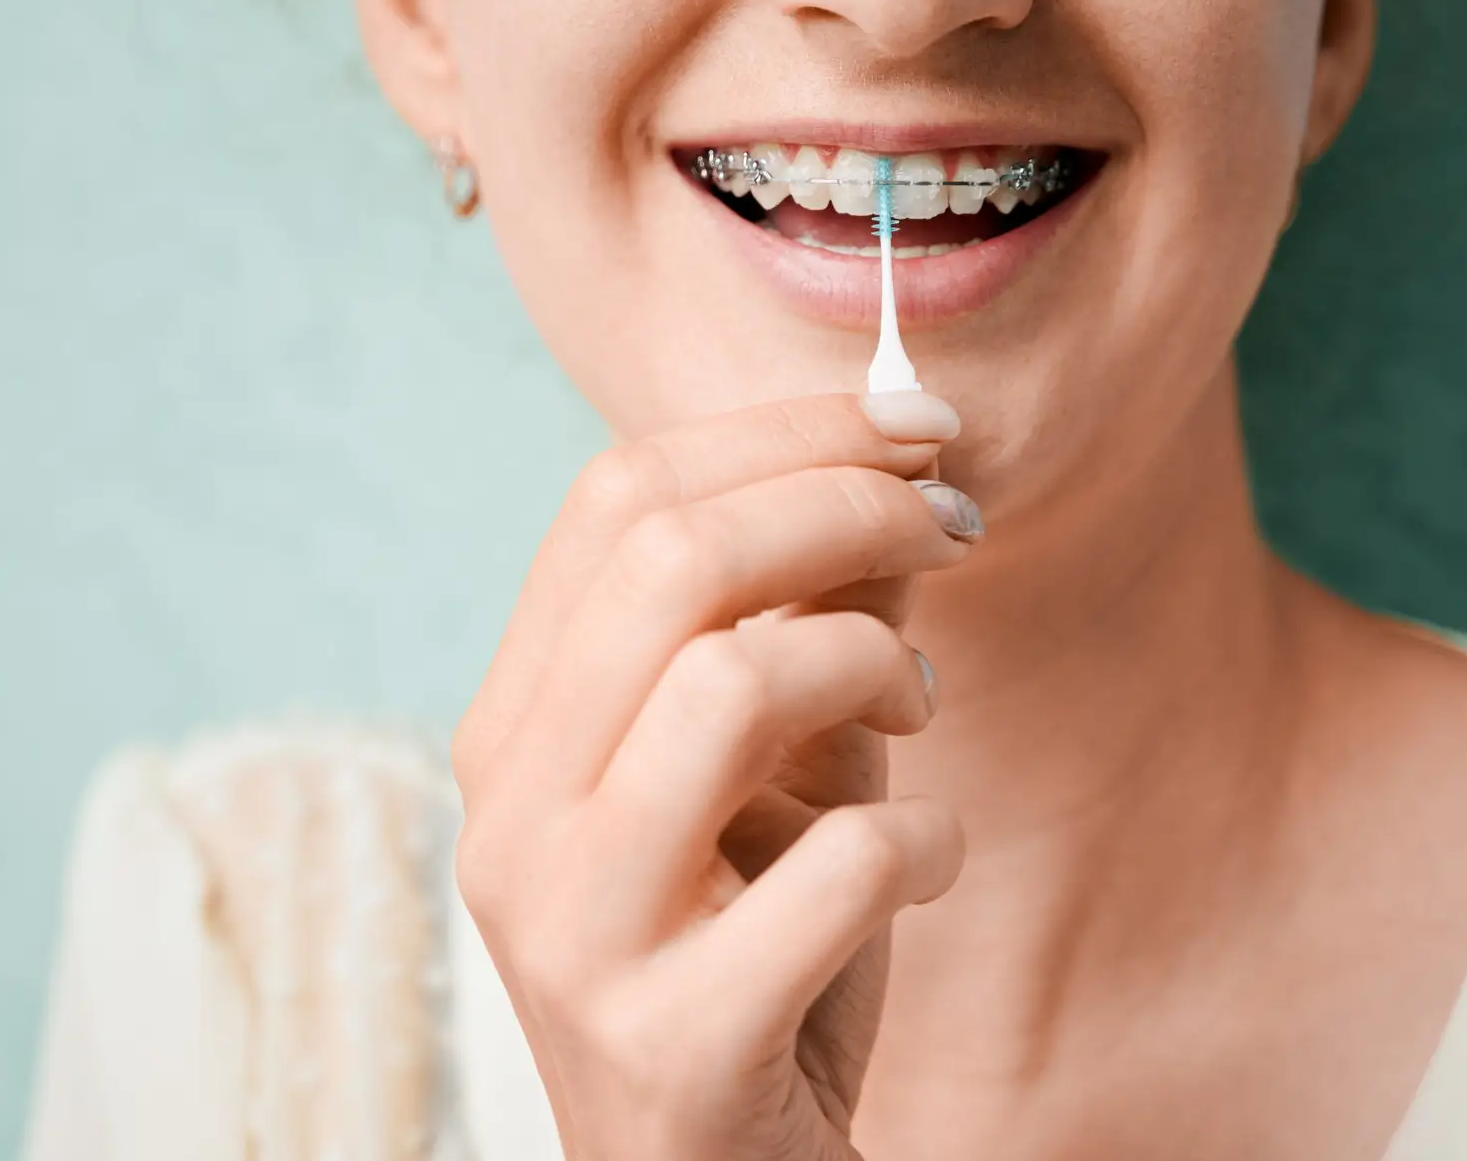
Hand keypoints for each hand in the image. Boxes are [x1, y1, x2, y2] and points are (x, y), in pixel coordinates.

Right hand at [451, 392, 979, 1160]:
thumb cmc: (753, 961)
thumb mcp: (778, 773)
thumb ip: (813, 626)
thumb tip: (898, 477)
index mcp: (515, 732)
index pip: (611, 500)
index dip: (782, 429)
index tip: (916, 426)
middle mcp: (512, 818)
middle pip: (666, 558)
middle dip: (845, 501)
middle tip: (954, 524)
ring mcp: (574, 932)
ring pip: (729, 681)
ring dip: (872, 662)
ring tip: (919, 710)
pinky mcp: (668, 1041)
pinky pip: (837, 863)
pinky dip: (924, 836)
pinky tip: (926, 861)